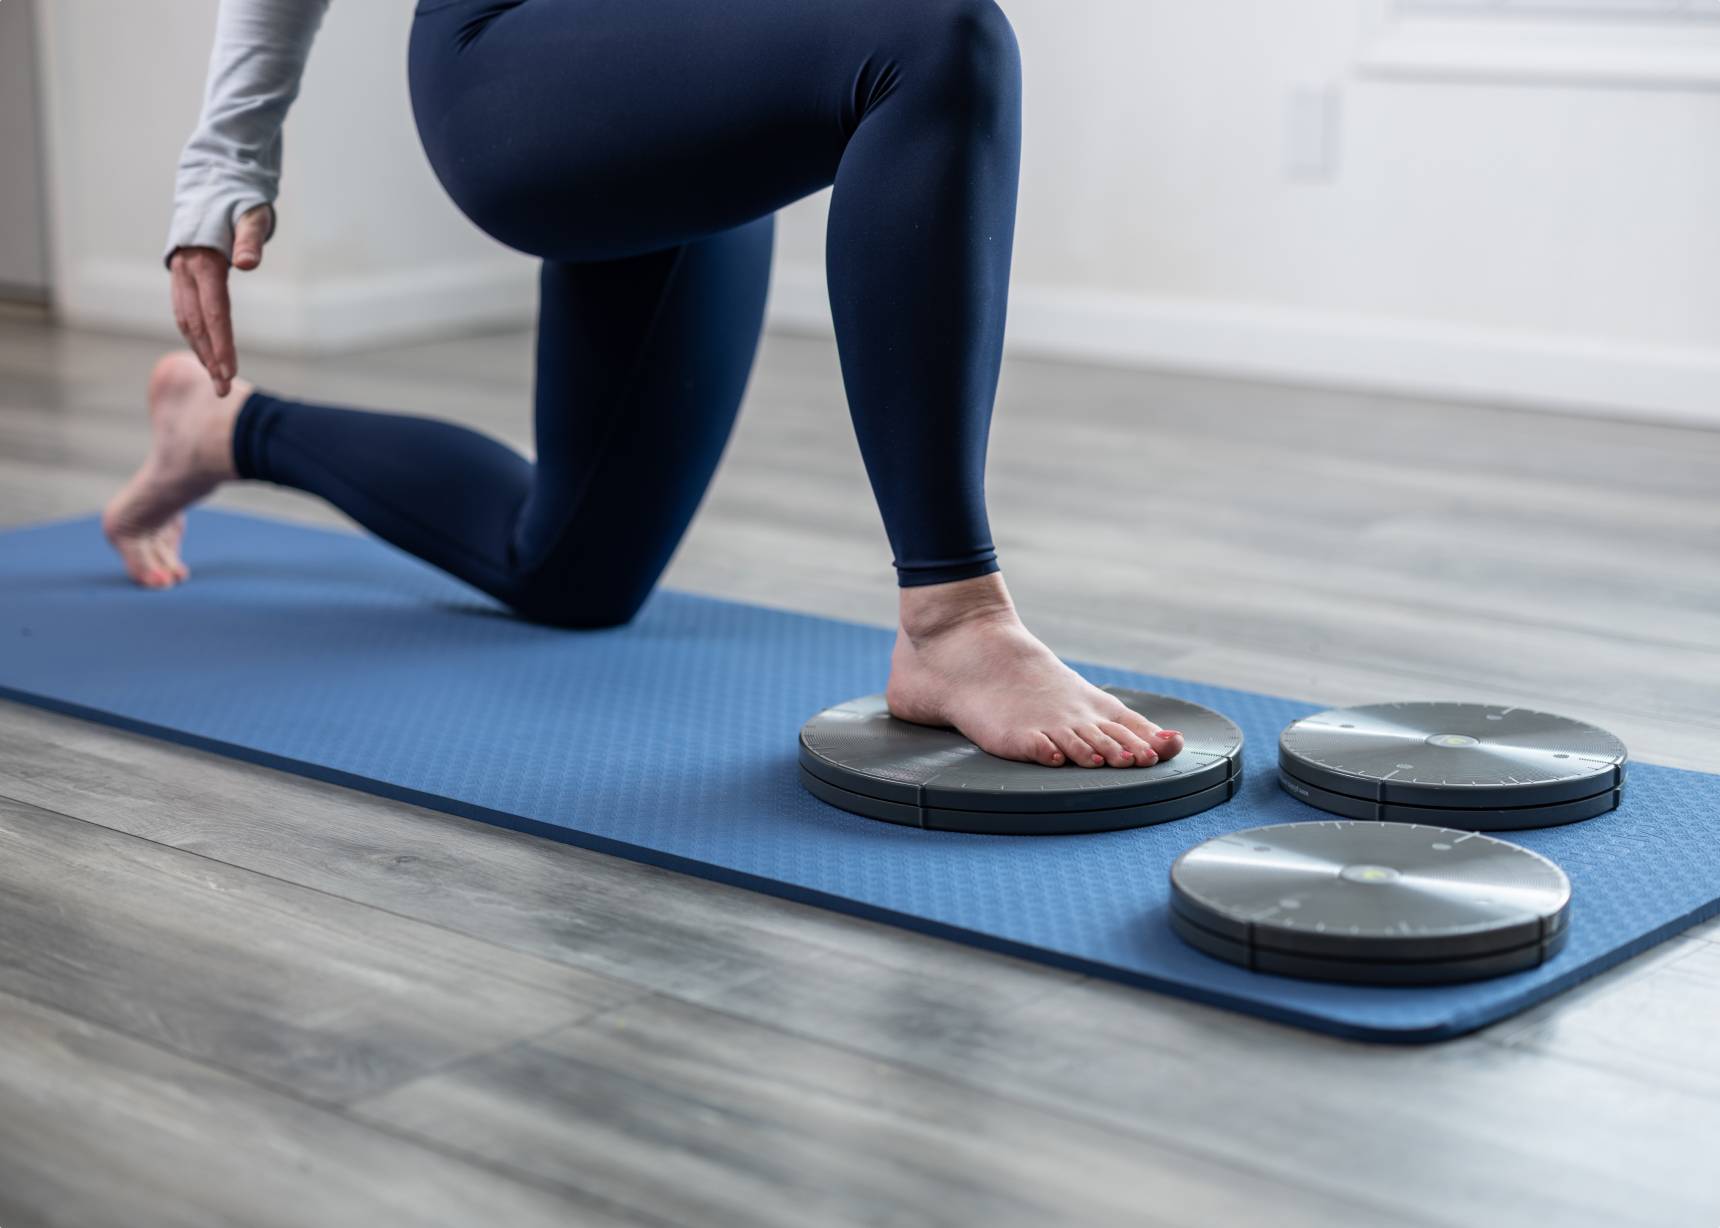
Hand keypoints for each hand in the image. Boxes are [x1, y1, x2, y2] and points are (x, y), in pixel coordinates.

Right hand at [167, 204, 271, 397]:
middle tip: (224, 389)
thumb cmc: (239, 197)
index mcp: (202, 260)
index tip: (230, 371)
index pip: (213, 311)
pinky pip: (186, 310)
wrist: (213, 178)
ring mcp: (180, 271)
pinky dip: (195, 333)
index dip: (221, 343)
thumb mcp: (252, 214)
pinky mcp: (182, 272)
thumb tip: (247, 264)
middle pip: (195, 323)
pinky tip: (207, 352)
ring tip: (216, 379)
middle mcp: (185, 269)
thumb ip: (250, 238)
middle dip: (209, 357)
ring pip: (186, 319)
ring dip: (200, 350)